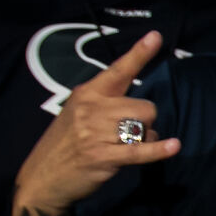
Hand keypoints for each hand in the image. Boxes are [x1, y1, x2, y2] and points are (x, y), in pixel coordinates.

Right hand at [11, 30, 180, 215]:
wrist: (42, 179)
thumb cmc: (66, 144)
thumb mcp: (77, 114)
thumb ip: (105, 104)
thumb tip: (141, 107)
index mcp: (87, 94)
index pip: (118, 70)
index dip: (139, 54)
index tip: (156, 36)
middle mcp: (92, 109)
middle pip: (145, 106)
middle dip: (146, 121)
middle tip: (128, 135)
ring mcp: (96, 133)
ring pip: (145, 127)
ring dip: (146, 139)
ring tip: (127, 147)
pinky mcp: (103, 157)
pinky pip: (140, 150)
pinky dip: (159, 150)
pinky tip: (173, 146)